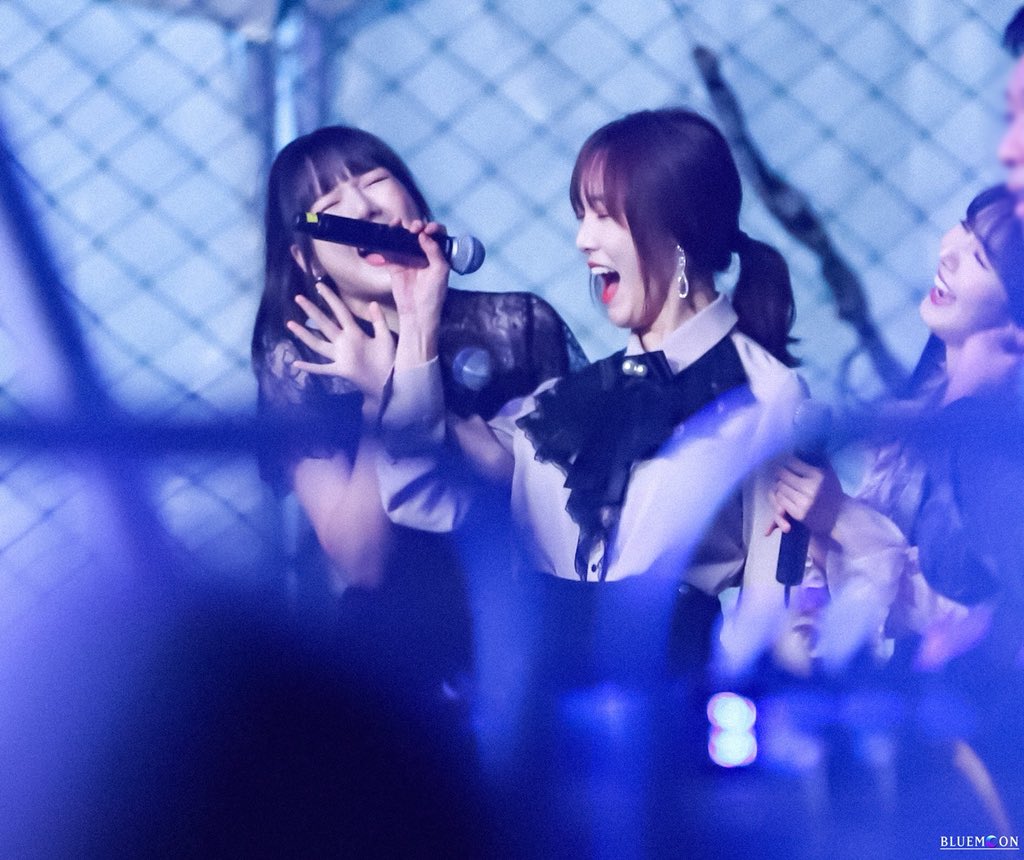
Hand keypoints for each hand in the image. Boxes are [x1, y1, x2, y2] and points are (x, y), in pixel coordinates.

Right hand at [287, 281, 394, 408]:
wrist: (389, 380)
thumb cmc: (387, 359)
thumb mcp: (385, 337)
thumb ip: (379, 321)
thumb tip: (372, 302)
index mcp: (355, 332)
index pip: (340, 311)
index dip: (330, 298)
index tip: (319, 285)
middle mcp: (344, 342)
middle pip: (324, 323)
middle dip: (311, 311)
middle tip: (298, 298)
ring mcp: (340, 356)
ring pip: (318, 344)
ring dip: (304, 334)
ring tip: (290, 323)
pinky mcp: (340, 370)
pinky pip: (322, 368)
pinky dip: (310, 367)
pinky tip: (296, 363)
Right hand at [388, 219, 449, 368]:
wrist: (417, 313)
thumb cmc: (433, 295)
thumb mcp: (439, 272)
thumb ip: (435, 252)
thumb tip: (424, 235)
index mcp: (438, 255)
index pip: (438, 235)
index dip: (434, 227)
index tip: (428, 229)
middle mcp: (424, 255)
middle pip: (419, 233)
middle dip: (416, 226)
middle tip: (414, 229)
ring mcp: (409, 259)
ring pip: (403, 238)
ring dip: (400, 229)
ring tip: (397, 226)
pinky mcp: (395, 266)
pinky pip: (389, 251)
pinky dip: (385, 243)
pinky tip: (385, 237)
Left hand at [766, 457, 844, 536]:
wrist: (840, 517)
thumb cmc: (833, 492)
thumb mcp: (829, 473)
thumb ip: (817, 458)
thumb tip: (800, 445)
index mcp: (818, 475)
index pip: (792, 463)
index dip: (786, 460)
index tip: (784, 460)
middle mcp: (811, 488)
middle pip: (783, 474)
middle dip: (780, 472)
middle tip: (780, 471)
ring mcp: (804, 502)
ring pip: (780, 487)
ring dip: (780, 483)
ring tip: (783, 482)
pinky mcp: (799, 514)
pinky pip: (781, 500)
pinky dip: (780, 495)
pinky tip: (785, 493)